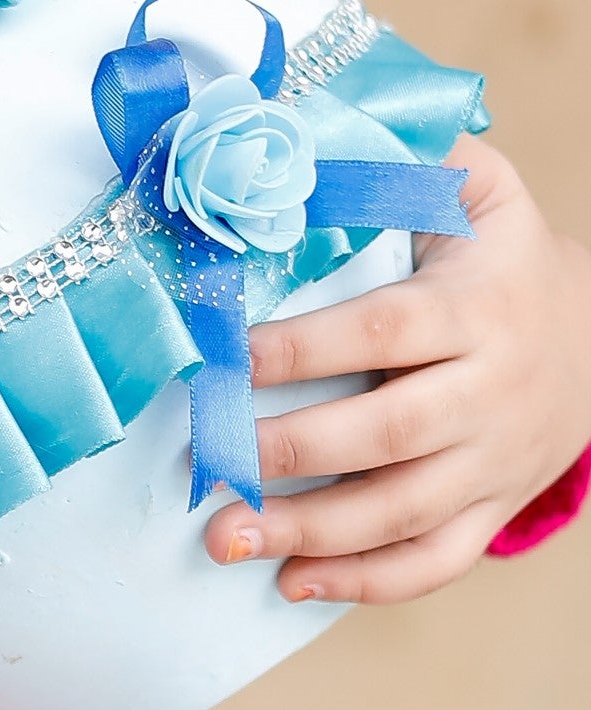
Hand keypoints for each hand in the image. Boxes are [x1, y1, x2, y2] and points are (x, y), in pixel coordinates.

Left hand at [203, 140, 590, 601]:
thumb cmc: (497, 259)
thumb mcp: (475, 193)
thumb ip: (409, 162)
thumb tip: (306, 124)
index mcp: (477, 308)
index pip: (384, 331)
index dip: (304, 347)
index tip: (225, 358)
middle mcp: (492, 390)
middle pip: (391, 434)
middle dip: (295, 454)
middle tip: (212, 461)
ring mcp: (495, 460)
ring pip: (404, 513)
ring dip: (311, 535)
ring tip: (225, 540)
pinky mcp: (491, 506)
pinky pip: (434, 562)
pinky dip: (366, 585)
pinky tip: (292, 585)